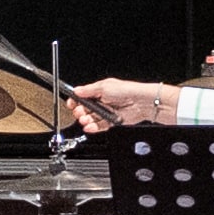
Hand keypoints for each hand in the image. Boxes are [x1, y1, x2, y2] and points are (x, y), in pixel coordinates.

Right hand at [69, 76, 184, 129]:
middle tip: (80, 112)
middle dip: (80, 112)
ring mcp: (107, 112)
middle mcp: (102, 101)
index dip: (76, 101)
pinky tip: (90, 127)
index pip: (82, 97)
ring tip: (86, 120)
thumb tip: (76, 91)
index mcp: (98, 91)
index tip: (72, 104)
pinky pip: (100, 126)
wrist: (141, 102)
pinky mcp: (112, 121)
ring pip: (92, 119)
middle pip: (85, 109)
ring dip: (86, 120)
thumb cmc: (127, 90)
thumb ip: (88, 90)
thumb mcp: (104, 87)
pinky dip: (94, 127)